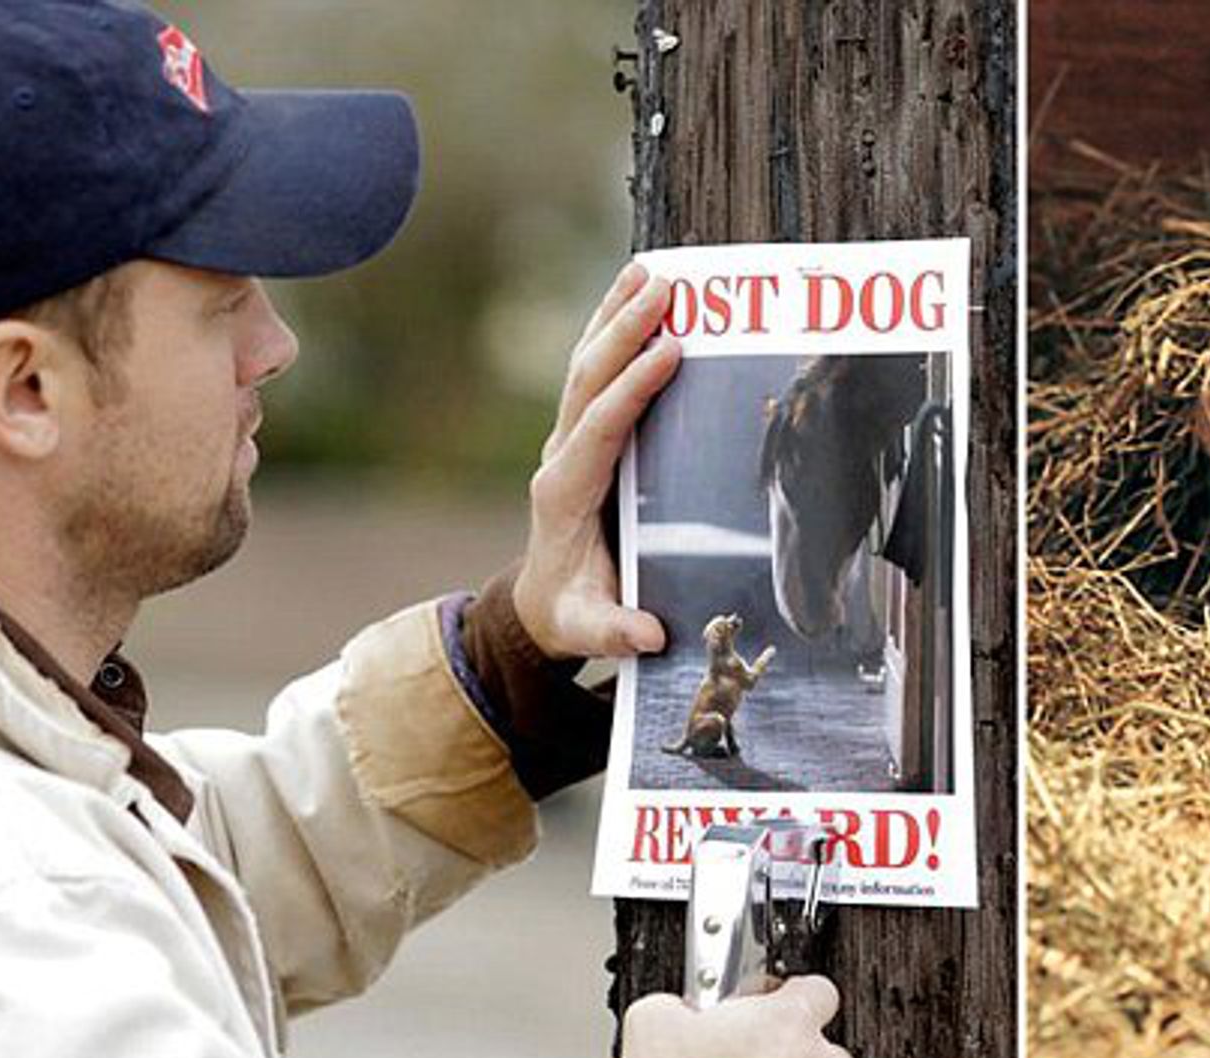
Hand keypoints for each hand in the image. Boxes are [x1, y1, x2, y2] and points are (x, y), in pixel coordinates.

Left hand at [514, 262, 680, 658]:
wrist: (540, 604)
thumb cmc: (571, 612)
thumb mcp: (588, 630)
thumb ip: (615, 631)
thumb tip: (649, 634)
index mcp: (564, 493)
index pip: (600, 429)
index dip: (632, 389)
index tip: (669, 351)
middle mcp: (560, 455)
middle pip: (589, 380)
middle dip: (624, 330)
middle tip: (663, 288)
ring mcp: (566, 438)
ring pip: (587, 364)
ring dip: (615, 315)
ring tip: (650, 270)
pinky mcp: (579, 432)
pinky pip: (594, 371)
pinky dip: (613, 328)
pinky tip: (636, 294)